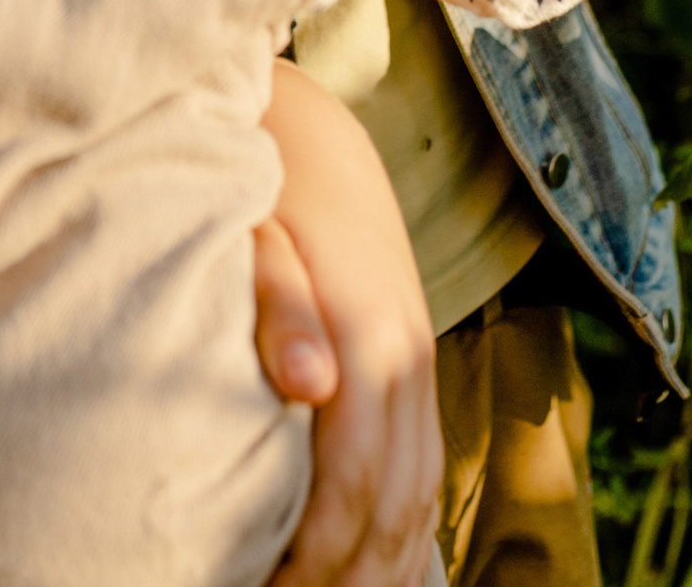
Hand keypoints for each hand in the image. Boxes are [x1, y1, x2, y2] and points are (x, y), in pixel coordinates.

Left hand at [257, 61, 440, 586]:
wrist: (317, 148)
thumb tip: (311, 384)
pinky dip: (411, 539)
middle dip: (347, 578)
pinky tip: (386, 577)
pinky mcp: (415, 373)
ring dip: (384, 570)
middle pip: (394, 510)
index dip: (313, 555)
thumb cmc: (270, 197)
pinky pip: (429, 477)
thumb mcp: (263, 238)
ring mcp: (418, 371)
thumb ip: (282, 309)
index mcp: (369, 341)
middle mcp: (407, 364)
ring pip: (421, 502)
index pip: (353, 483)